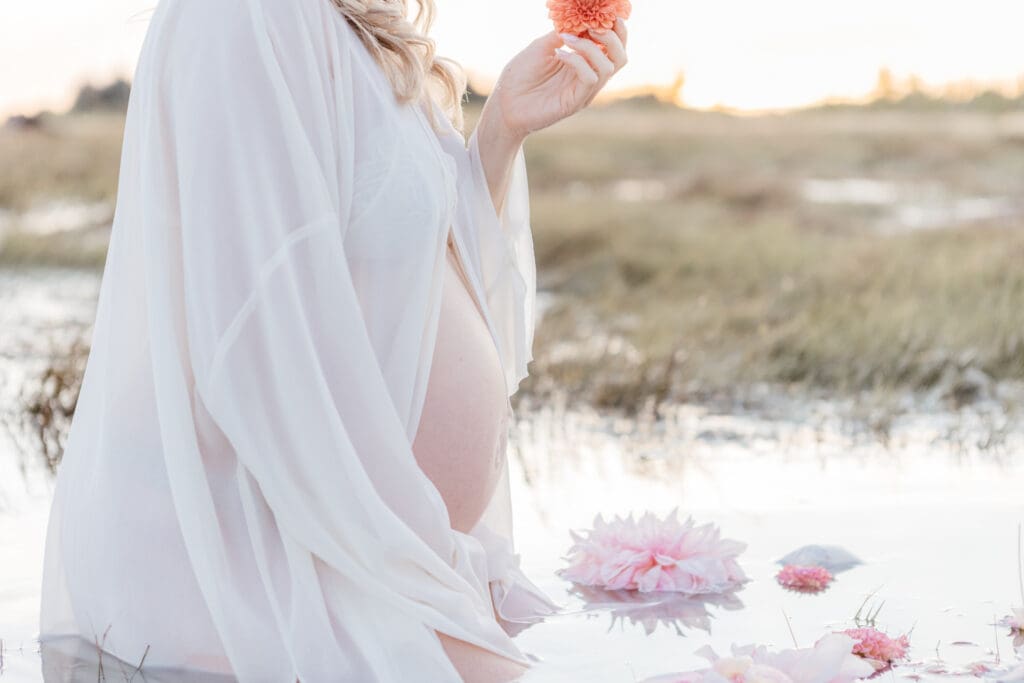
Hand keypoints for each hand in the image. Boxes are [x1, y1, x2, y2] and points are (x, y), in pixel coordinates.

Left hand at [480, 18, 629, 141]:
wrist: (503, 103)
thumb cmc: (520, 75)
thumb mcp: (542, 46)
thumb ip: (563, 33)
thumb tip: (580, 19)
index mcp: (584, 62)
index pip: (613, 45)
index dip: (614, 28)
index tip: (602, 13)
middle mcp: (589, 76)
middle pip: (621, 56)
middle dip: (611, 36)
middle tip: (591, 25)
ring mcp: (583, 91)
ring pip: (608, 67)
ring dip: (590, 46)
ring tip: (566, 39)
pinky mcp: (575, 102)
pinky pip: (590, 78)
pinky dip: (578, 61)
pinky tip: (559, 54)